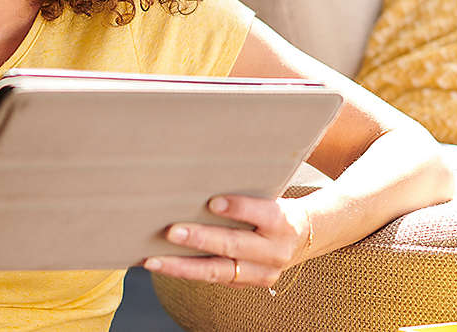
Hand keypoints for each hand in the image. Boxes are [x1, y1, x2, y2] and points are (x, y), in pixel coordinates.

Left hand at [143, 196, 310, 288]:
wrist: (304, 236)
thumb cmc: (275, 205)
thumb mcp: (270, 193)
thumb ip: (245, 187)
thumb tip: (201, 172)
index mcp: (283, 222)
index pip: (262, 214)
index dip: (238, 208)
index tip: (212, 202)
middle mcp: (274, 251)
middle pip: (234, 245)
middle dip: (200, 239)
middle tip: (171, 231)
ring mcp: (261, 273)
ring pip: (218, 272)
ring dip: (182, 266)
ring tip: (153, 260)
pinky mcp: (247, 284)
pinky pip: (214, 279)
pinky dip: (185, 272)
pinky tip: (161, 265)